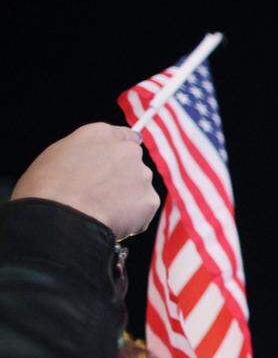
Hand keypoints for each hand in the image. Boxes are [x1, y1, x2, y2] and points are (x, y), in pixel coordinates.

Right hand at [12, 123, 158, 238]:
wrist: (61, 218)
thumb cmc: (47, 190)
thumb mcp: (56, 157)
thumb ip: (83, 154)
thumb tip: (93, 163)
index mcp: (99, 134)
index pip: (123, 136)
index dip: (120, 153)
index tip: (119, 163)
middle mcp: (126, 150)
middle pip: (132, 165)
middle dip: (122, 180)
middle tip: (100, 198)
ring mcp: (142, 175)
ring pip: (139, 189)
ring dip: (127, 201)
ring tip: (100, 212)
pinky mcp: (150, 200)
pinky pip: (143, 212)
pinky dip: (132, 221)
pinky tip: (110, 223)